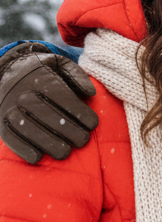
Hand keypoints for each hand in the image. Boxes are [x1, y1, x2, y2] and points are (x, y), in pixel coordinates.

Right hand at [0, 42, 97, 163]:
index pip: (63, 98)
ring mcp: (9, 108)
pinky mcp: (1, 122)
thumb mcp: (59, 64)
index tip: (93, 124)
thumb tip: (91, 94)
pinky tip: (38, 157)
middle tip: (83, 141)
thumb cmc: (42, 71)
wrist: (7, 71)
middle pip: (47, 115)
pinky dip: (22, 149)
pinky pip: (10, 137)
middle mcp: (22, 94)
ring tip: (65, 152)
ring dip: (48, 144)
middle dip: (68, 131)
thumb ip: (76, 75)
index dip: (80, 113)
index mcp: (40, 79)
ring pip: (28, 129)